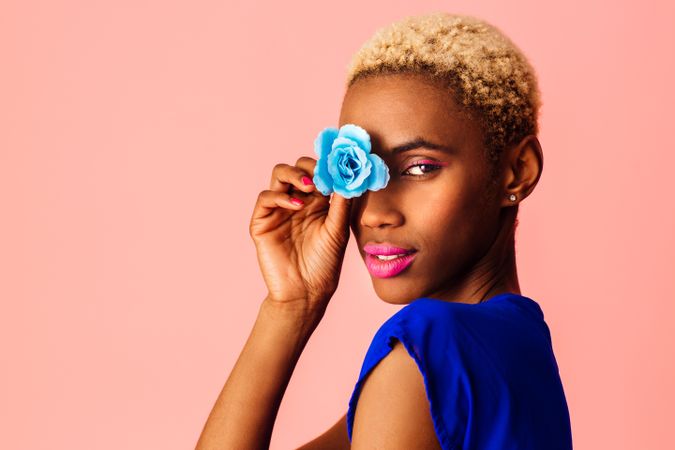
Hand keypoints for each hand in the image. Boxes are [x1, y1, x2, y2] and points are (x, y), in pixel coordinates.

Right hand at [249, 157, 351, 314]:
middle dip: (309, 166)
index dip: (326, 165)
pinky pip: (266, 197)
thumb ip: (342, 202)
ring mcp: (279, 209)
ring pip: (279, 174)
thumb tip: (350, 174)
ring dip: (294, 174)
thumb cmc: (324, 264)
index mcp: (318, 202)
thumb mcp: (338, 229)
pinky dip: (281, 196)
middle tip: (321, 176)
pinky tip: (297, 205)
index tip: (338, 164)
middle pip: (297, 167)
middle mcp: (298, 201)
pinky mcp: (262, 221)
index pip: (318, 172)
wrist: (305, 291)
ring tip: (309, 187)